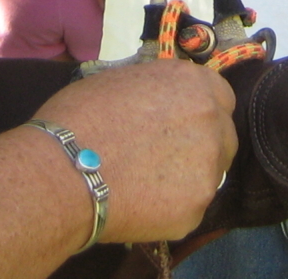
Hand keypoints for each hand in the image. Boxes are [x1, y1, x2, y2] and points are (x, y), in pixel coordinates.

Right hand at [32, 60, 236, 243]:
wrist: (64, 171)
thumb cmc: (80, 117)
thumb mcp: (120, 80)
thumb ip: (155, 89)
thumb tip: (159, 100)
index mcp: (193, 83)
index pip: (220, 97)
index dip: (200, 111)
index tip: (181, 124)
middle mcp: (211, 120)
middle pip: (223, 136)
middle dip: (202, 144)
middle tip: (166, 156)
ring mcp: (208, 166)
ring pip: (212, 173)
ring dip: (190, 175)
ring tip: (149, 182)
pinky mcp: (197, 208)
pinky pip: (192, 206)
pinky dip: (173, 206)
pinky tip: (142, 203)